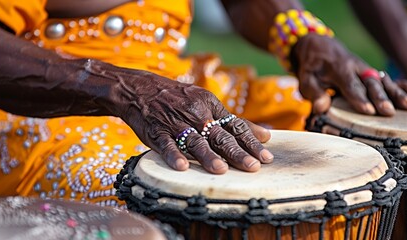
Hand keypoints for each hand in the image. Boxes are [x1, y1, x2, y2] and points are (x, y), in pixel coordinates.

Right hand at [110, 72, 272, 173]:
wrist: (140, 89)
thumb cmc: (179, 98)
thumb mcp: (207, 102)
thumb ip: (233, 121)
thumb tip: (266, 134)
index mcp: (210, 106)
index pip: (236, 126)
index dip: (252, 142)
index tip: (267, 157)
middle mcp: (196, 114)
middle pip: (220, 136)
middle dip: (237, 152)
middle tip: (253, 167)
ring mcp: (176, 123)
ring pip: (195, 141)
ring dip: (208, 156)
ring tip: (221, 170)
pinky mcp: (156, 132)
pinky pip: (166, 144)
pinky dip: (174, 155)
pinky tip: (182, 167)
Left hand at [292, 34, 406, 115]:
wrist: (320, 45)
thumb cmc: (312, 66)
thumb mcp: (305, 78)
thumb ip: (313, 92)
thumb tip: (321, 108)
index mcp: (339, 68)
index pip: (350, 84)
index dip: (359, 98)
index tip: (368, 111)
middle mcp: (356, 67)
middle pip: (370, 83)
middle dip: (381, 97)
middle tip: (389, 112)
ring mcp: (367, 69)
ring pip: (384, 81)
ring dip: (398, 93)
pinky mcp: (373, 73)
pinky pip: (391, 78)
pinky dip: (405, 86)